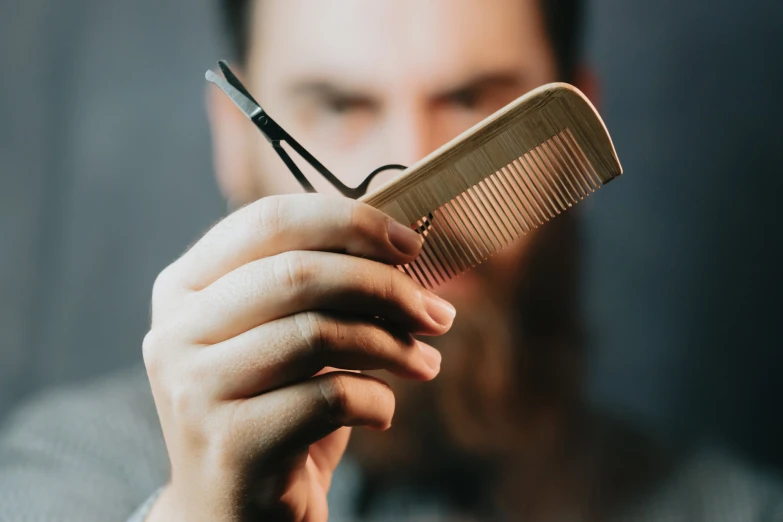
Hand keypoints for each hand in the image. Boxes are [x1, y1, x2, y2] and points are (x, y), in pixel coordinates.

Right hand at [142, 194, 455, 521]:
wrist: (236, 512)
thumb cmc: (274, 410)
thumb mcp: (291, 337)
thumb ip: (326, 288)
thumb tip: (404, 246)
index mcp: (186, 286)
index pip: (269, 221)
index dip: (350, 222)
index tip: (411, 244)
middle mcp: (176, 331)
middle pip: (298, 273)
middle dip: (385, 287)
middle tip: (435, 313)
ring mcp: (194, 388)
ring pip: (317, 333)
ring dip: (391, 345)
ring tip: (423, 362)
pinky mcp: (230, 443)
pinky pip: (330, 398)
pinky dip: (376, 400)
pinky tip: (381, 412)